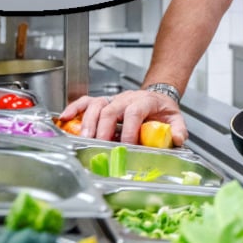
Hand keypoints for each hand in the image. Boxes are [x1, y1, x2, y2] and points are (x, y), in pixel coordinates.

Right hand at [59, 89, 187, 145]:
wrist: (157, 97)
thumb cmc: (162, 110)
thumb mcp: (175, 118)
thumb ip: (178, 129)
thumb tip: (176, 139)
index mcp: (145, 101)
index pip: (135, 112)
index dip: (129, 128)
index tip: (126, 145)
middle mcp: (126, 98)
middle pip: (111, 109)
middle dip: (104, 128)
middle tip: (100, 145)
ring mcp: (113, 99)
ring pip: (96, 105)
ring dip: (87, 122)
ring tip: (84, 138)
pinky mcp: (103, 102)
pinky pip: (86, 102)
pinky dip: (74, 108)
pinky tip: (64, 118)